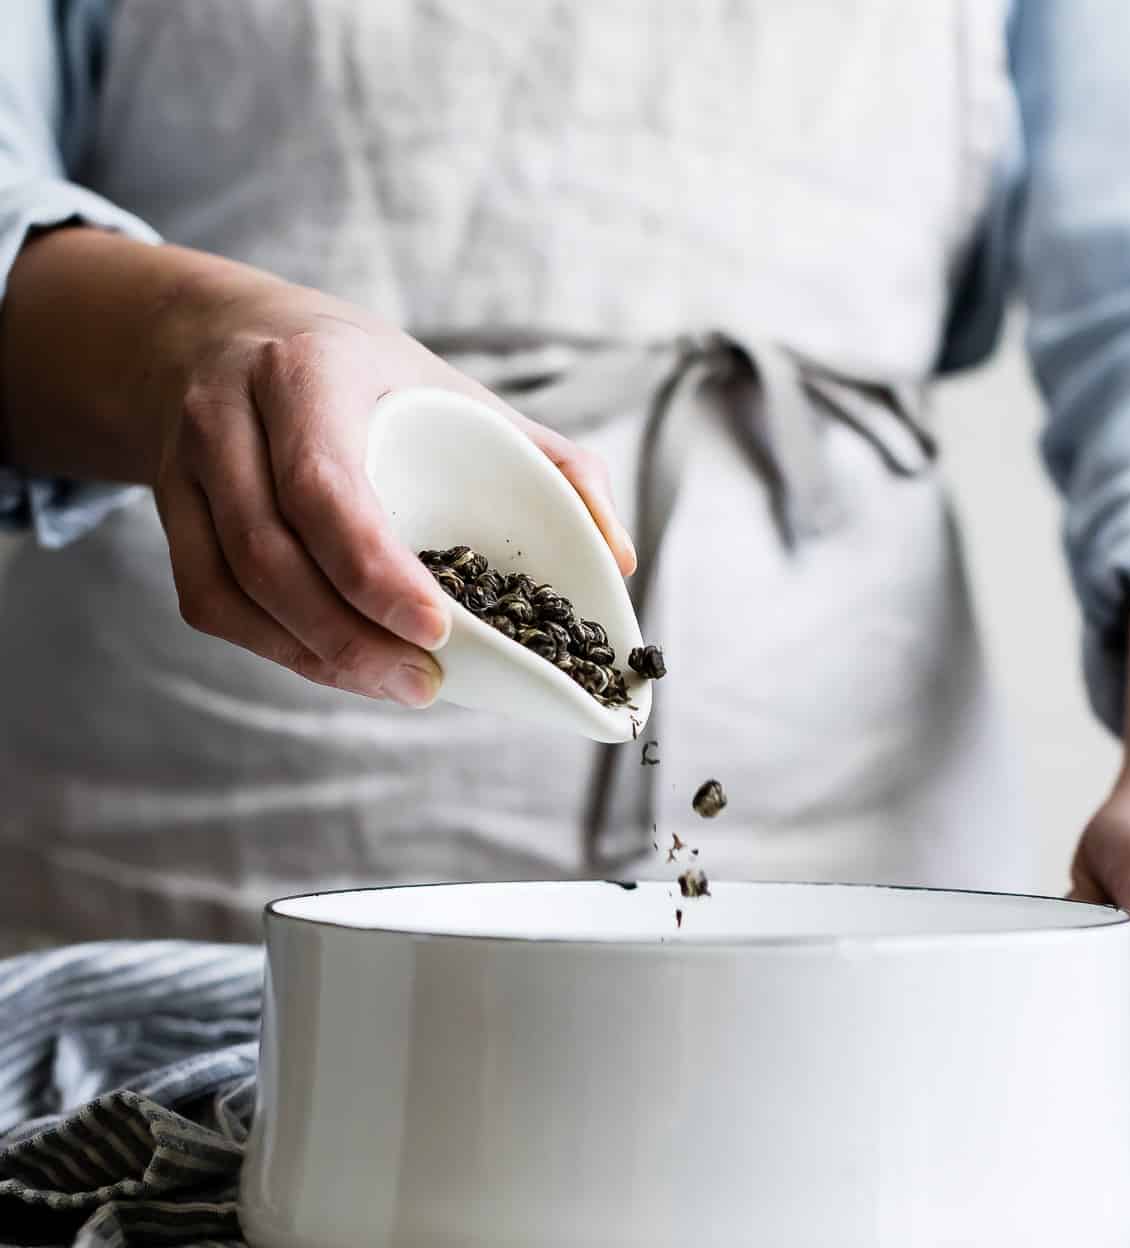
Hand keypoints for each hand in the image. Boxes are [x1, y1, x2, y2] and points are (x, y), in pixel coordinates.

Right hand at [2, 232, 634, 706]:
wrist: (217, 337)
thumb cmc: (360, 375)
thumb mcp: (452, 387)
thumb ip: (548, 463)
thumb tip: (615, 556)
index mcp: (310, 373)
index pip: (326, 487)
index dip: (375, 571)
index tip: (436, 628)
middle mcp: (230, 417)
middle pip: (272, 555)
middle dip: (349, 636)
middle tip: (425, 680)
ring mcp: (189, 468)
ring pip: (233, 591)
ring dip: (314, 656)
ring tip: (395, 684)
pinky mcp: (170, 514)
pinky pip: (209, 603)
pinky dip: (274, 648)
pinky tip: (336, 664)